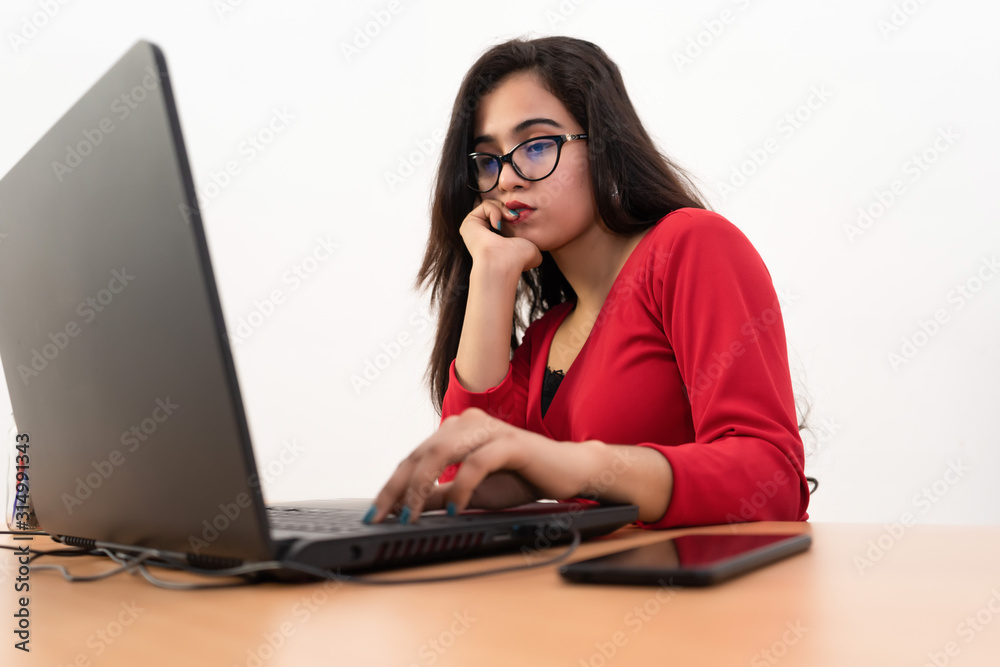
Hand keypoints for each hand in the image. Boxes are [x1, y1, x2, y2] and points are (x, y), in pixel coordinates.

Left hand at [366, 407, 600, 523]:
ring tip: (409, 515)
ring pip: (442, 451)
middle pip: (421, 453)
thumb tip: (405, 508)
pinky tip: (454, 509)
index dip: (391, 486)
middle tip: (382, 516)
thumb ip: (440, 496)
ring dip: (421, 486)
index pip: (414, 457)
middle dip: (397, 487)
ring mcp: (489, 430)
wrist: (567, 473)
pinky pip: (478, 462)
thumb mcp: (472, 494)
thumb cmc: (521, 479)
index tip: (373, 514)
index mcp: (455, 432)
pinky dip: (462, 486)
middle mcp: (468, 424)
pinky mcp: (511, 443)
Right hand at [460, 198, 541, 274]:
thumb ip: (531, 243)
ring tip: (509, 218)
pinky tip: (497, 224)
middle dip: (509, 210)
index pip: (506, 221)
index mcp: (497, 243)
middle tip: (515, 217)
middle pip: (498, 211)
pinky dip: (494, 210)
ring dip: (503, 209)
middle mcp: (484, 236)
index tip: (520, 220)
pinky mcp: (469, 223)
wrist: (503, 264)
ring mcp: (476, 230)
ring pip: (492, 206)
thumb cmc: (518, 259)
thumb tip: (531, 244)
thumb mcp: (531, 248)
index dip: (515, 215)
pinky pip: (485, 205)